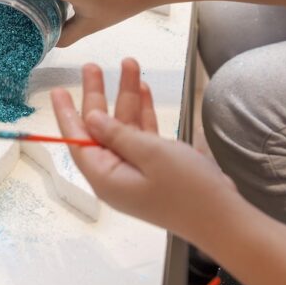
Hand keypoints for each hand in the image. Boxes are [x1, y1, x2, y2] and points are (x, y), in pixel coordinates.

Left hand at [51, 58, 236, 240]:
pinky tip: (143, 89)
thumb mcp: (149, 154)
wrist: (227, 220)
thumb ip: (117, 133)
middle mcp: (115, 174)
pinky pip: (143, 135)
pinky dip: (143, 113)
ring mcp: (136, 171)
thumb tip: (90, 119)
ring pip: (124, 127)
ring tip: (128, 64)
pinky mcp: (156, 168)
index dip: (67, 114)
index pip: (77, 140)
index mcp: (105, 176)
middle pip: (99, 129)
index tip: (58, 91)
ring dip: (127, 97)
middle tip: (92, 67)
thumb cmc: (188, 190)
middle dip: (98, 95)